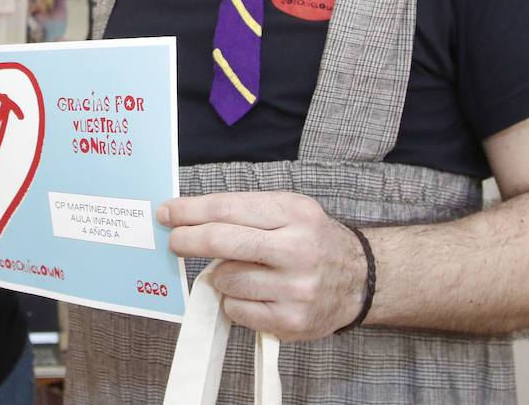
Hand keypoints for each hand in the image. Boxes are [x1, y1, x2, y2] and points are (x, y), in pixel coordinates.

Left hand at [158, 191, 368, 340]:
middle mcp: (298, 249)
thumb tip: (189, 219)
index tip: (168, 213)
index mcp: (295, 213)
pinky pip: (238, 310)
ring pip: (227, 280)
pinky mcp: (292, 320)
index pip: (228, 209)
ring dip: (222, 276)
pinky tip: (253, 293)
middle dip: (188, 240)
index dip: (191, 211)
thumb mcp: (290, 211)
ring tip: (242, 271)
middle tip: (174, 240)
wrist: (360, 279)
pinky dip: (235, 301)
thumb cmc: (312, 240)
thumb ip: (246, 213)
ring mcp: (296, 288)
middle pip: (223, 241)